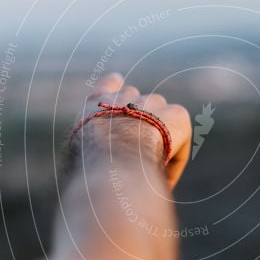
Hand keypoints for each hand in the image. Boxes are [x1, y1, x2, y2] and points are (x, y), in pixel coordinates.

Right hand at [72, 72, 191, 188]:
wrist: (114, 159)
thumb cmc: (91, 162)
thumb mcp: (79, 148)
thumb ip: (91, 144)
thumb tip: (100, 160)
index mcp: (98, 101)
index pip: (111, 84)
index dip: (117, 89)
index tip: (121, 87)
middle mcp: (127, 95)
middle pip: (140, 105)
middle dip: (142, 126)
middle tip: (140, 157)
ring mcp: (154, 102)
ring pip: (162, 123)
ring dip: (159, 141)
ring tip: (153, 170)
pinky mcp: (177, 115)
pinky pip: (181, 137)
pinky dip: (176, 158)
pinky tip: (165, 176)